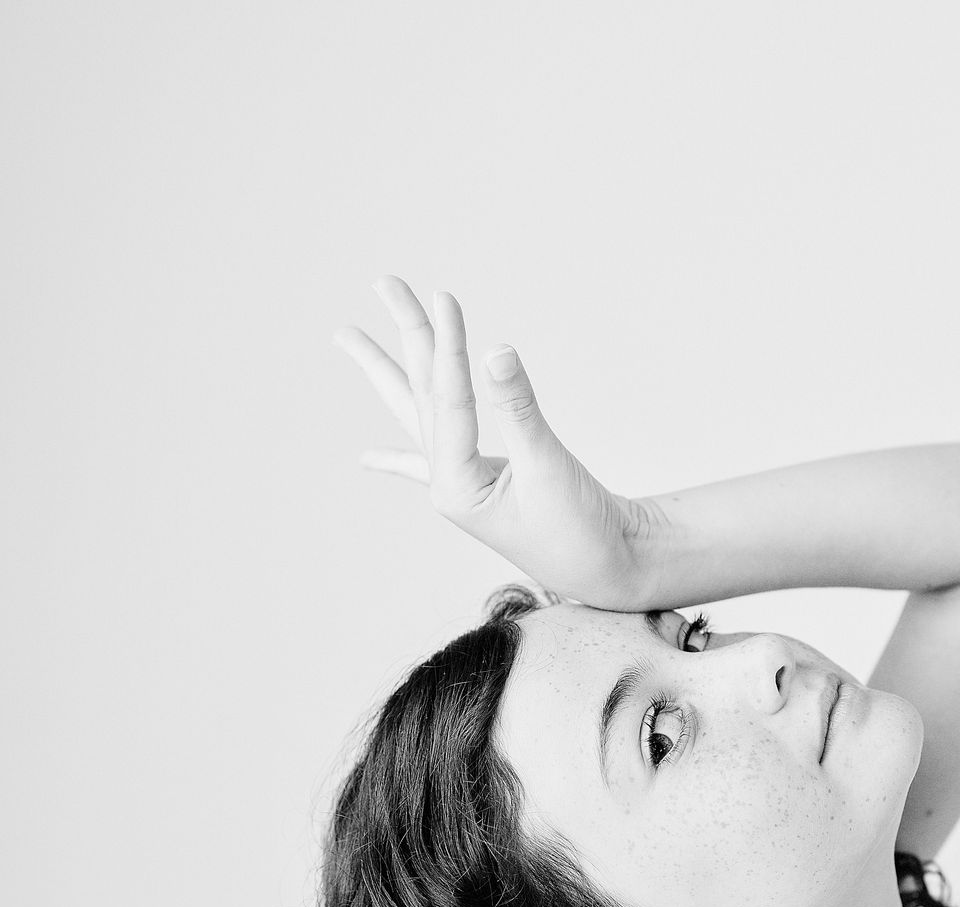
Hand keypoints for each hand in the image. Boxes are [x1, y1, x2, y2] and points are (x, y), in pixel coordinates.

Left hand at [334, 276, 659, 608]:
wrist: (610, 570)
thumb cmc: (582, 530)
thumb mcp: (550, 468)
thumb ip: (519, 410)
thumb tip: (495, 351)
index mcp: (457, 486)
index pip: (448, 401)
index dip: (449, 347)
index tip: (445, 296)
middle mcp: (448, 483)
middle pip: (420, 394)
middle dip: (403, 338)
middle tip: (384, 283)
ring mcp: (461, 484)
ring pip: (421, 411)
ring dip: (393, 370)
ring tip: (349, 337)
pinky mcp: (481, 487)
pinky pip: (429, 462)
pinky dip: (397, 458)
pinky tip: (367, 458)